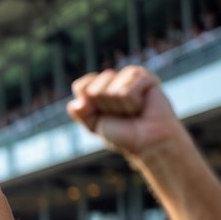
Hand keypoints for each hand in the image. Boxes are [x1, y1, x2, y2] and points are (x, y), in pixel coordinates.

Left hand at [67, 66, 183, 156]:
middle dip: (106, 107)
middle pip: (95, 88)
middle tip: (122, 115)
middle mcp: (113, 80)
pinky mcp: (146, 78)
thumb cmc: (123, 135)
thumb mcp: (95, 126)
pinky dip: (134, 103)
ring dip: (121, 107)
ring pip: (112, 90)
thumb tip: (73, 105)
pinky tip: (143, 106)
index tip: (102, 116)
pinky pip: (129, 90)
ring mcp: (130, 77)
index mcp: (98, 89)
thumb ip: (82, 113)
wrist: (147, 142)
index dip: (88, 105)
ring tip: (133, 112)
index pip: (81, 86)